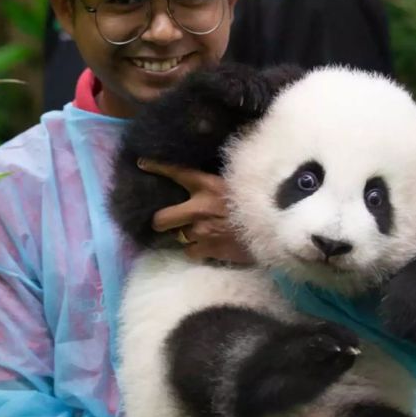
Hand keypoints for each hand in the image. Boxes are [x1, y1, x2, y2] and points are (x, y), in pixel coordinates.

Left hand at [137, 159, 252, 263]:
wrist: (274, 227)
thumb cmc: (260, 200)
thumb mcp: (241, 183)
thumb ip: (223, 182)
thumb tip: (217, 176)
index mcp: (208, 185)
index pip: (177, 172)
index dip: (157, 167)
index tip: (142, 164)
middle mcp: (198, 208)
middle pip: (162, 219)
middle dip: (161, 221)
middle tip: (166, 222)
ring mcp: (201, 232)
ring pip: (179, 237)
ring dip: (186, 236)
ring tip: (198, 234)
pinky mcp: (208, 250)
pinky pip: (192, 252)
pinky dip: (197, 250)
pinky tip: (207, 247)